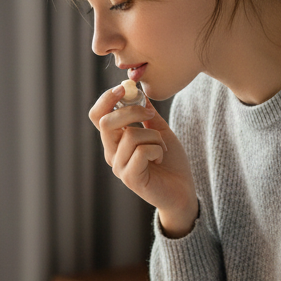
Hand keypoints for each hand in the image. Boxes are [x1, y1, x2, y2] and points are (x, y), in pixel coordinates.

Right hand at [89, 87, 197, 236]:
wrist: (183, 191)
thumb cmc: (171, 163)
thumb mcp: (160, 131)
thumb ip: (147, 114)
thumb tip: (138, 92)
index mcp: (115, 141)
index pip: (98, 116)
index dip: (107, 99)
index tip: (124, 88)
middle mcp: (112, 153)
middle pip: (106, 122)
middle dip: (130, 111)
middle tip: (150, 114)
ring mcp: (119, 167)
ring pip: (130, 136)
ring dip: (154, 137)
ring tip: (161, 148)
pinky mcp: (130, 178)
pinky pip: (141, 151)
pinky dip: (157, 150)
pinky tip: (160, 160)